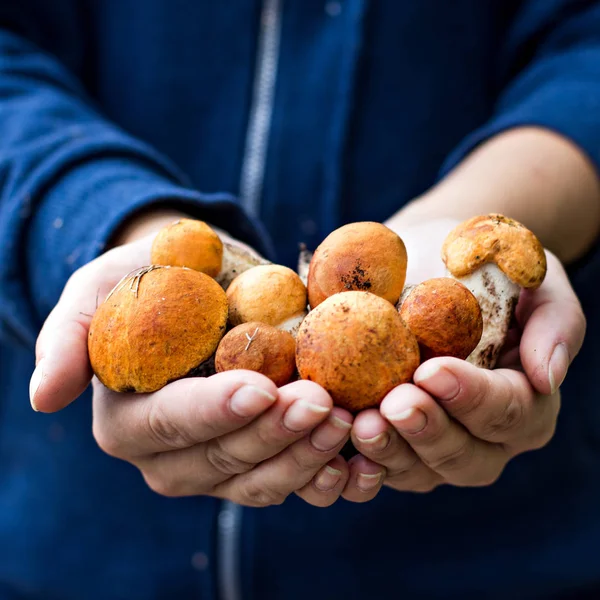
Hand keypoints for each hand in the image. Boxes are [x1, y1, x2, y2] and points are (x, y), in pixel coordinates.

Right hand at [30, 212, 352, 506]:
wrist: (207, 287)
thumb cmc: (154, 280)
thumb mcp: (104, 287)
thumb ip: (72, 336)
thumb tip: (43, 397)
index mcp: (130, 421)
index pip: (169, 424)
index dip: (213, 411)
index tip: (259, 387)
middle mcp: (171, 457)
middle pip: (223, 458)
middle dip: (273, 433)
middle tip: (321, 401)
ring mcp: (220, 467)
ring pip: (261, 479)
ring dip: (307, 455)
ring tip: (346, 418)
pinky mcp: (261, 463)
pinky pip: (295, 481)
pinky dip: (328, 473)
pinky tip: (359, 456)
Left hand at [345, 240, 585, 494]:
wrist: (428, 263)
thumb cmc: (484, 269)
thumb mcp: (533, 279)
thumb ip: (554, 322)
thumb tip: (550, 376)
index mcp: (524, 402)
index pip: (509, 412)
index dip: (472, 397)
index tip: (432, 371)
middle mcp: (484, 437)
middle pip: (465, 457)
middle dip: (429, 432)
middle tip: (393, 403)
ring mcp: (435, 448)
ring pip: (418, 471)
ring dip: (388, 452)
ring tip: (359, 423)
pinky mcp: (393, 444)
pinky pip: (376, 471)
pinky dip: (355, 467)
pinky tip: (333, 444)